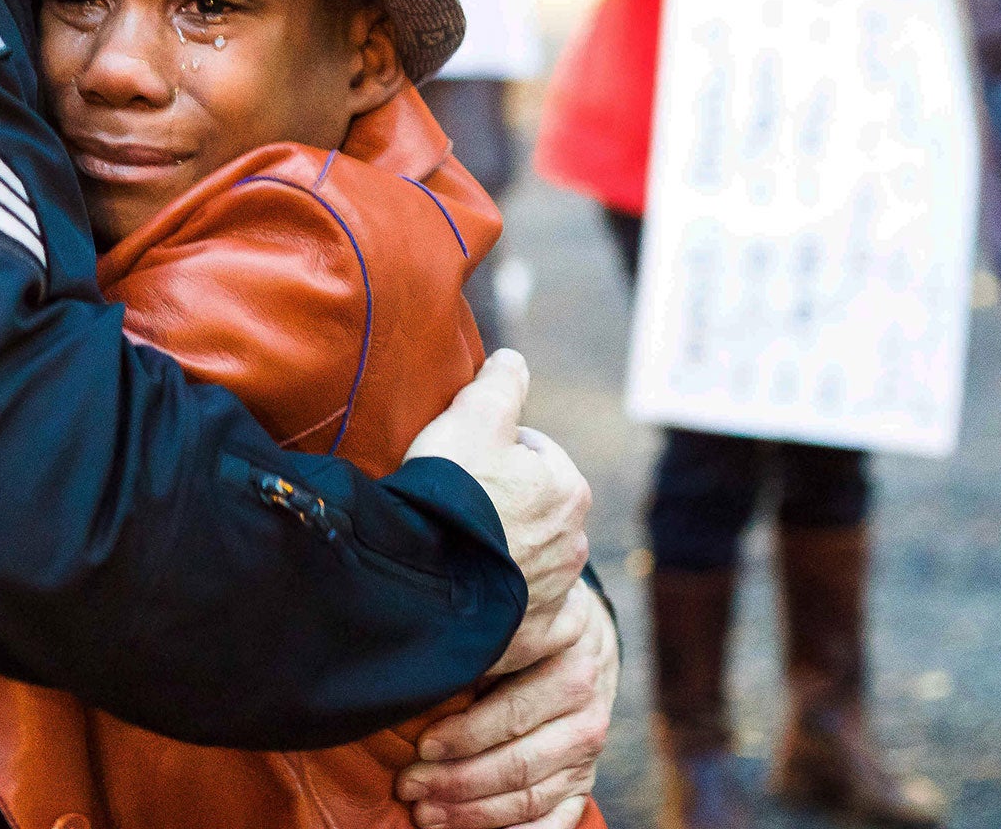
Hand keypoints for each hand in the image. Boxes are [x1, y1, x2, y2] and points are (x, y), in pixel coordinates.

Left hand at [396, 581, 618, 827]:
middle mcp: (587, 715)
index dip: (464, 732)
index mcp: (570, 667)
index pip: (513, 710)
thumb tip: (422, 676)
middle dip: (457, 780)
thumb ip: (481, 649)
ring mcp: (589, 754)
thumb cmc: (528, 629)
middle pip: (517, 762)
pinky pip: (555, 820)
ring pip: (529, 795)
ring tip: (424, 813)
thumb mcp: (512, 623)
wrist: (583, 641)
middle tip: (408, 785)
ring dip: (473, 813)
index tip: (421, 745)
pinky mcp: (585, 781)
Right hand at [406, 352, 591, 644]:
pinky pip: (533, 620)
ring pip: (534, 563)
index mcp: (568, 489)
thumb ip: (500, 383)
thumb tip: (514, 361)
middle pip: (536, 510)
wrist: (425, 579)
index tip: (461, 463)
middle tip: (455, 506)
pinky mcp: (535, 639)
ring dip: (506, 554)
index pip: (536, 455)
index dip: (494, 453)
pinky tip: (482, 599)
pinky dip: (516, 610)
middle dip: (506, 506)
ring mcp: (556, 596)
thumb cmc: (451, 491)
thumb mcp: (472, 416)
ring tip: (455, 551)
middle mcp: (575, 545)